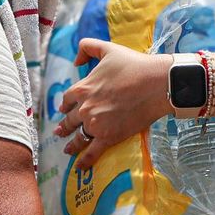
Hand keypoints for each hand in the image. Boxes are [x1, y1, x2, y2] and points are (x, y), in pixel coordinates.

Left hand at [54, 39, 169, 167]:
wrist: (155, 84)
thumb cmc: (133, 65)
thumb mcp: (107, 49)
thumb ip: (87, 47)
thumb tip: (76, 61)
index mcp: (82, 89)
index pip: (67, 100)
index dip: (65, 106)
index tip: (64, 110)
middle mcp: (84, 108)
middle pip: (70, 120)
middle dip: (64, 127)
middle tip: (60, 132)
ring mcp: (95, 124)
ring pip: (79, 137)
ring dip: (72, 145)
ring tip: (67, 150)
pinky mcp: (108, 137)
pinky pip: (92, 152)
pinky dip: (84, 161)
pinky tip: (80, 167)